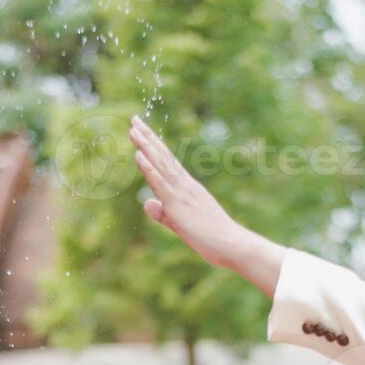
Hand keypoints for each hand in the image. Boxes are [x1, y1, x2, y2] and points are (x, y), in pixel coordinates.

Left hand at [128, 115, 258, 268]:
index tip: (142, 132)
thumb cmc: (212, 238)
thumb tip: (148, 203)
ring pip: (160, 164)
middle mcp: (184, 185)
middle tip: (134, 119)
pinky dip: (148, 167)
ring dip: (145, 146)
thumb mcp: (181, 224)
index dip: (154, 146)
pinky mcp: (178, 204)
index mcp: (187, 188)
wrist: (232, 244)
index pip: (167, 163)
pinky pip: (160, 182)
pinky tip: (138, 154)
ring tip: (133, 128)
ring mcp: (181, 193)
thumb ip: (163, 214)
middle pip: (162, 157)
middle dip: (147, 138)